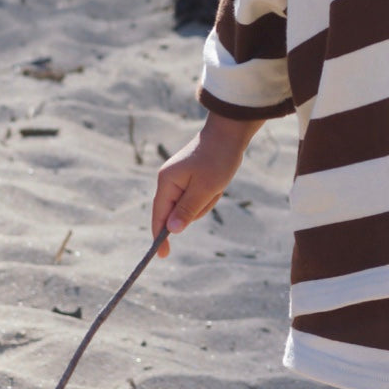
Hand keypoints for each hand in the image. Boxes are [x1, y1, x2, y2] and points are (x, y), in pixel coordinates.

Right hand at [150, 114, 263, 254]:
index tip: (164, 256)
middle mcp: (168, 180)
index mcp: (167, 182)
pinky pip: (198, 196)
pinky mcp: (190, 177)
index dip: (160, 237)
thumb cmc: (218, 159)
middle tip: (213, 192)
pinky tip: (218, 181)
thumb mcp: (206, 189)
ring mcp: (179, 178)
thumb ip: (187, 210)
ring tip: (217, 184)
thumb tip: (171, 231)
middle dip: (198, 209)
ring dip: (206, 201)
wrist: (230, 132)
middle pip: (178, 212)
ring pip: (191, 205)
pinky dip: (209, 194)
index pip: (159, 216)